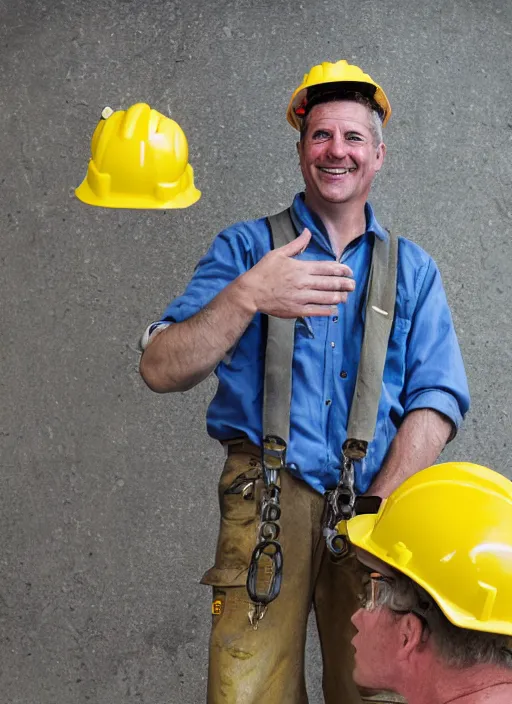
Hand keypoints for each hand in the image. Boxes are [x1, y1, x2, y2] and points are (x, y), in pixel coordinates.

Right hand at [240, 228, 354, 317]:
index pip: (327, 268)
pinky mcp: (297, 310)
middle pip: (331, 283)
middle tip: (353, 285)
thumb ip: (297, 244)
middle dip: (345, 284)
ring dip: (339, 297)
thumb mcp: (278, 253)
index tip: (349, 271)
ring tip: (346, 296)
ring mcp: (301, 298)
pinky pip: (317, 311)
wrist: (251, 292)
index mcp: (301, 267)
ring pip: (327, 298)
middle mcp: (304, 283)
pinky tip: (334, 309)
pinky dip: (328, 311)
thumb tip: (307, 232)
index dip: (341, 270)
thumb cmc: (264, 272)